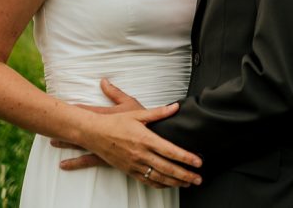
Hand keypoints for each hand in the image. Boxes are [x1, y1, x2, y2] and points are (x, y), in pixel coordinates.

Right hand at [58, 80, 201, 188]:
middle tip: (199, 179)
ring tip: (188, 184)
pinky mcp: (129, 170)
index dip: (186, 157)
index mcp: (146, 139)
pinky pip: (147, 180)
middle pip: (168, 168)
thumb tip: (175, 107)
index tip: (198, 162)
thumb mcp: (137, 112)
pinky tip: (168, 185)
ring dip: (175, 182)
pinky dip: (160, 184)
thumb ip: (158, 112)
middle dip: (185, 175)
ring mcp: (135, 164)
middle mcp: (141, 154)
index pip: (171, 151)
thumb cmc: (114, 122)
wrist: (93, 133)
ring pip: (159, 177)